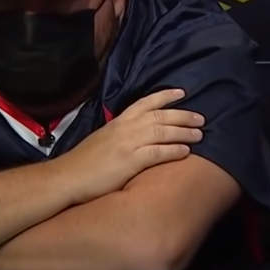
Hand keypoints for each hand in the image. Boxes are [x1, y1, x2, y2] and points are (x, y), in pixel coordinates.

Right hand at [61, 88, 203, 203]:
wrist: (68, 176)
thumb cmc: (84, 162)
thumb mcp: (103, 139)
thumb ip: (121, 135)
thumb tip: (136, 137)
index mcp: (118, 121)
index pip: (145, 102)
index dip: (164, 96)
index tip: (181, 92)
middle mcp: (125, 128)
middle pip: (159, 116)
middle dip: (182, 115)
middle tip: (201, 118)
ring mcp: (128, 143)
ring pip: (162, 131)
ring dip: (183, 132)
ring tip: (200, 134)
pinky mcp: (130, 161)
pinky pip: (157, 152)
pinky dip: (173, 150)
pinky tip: (186, 152)